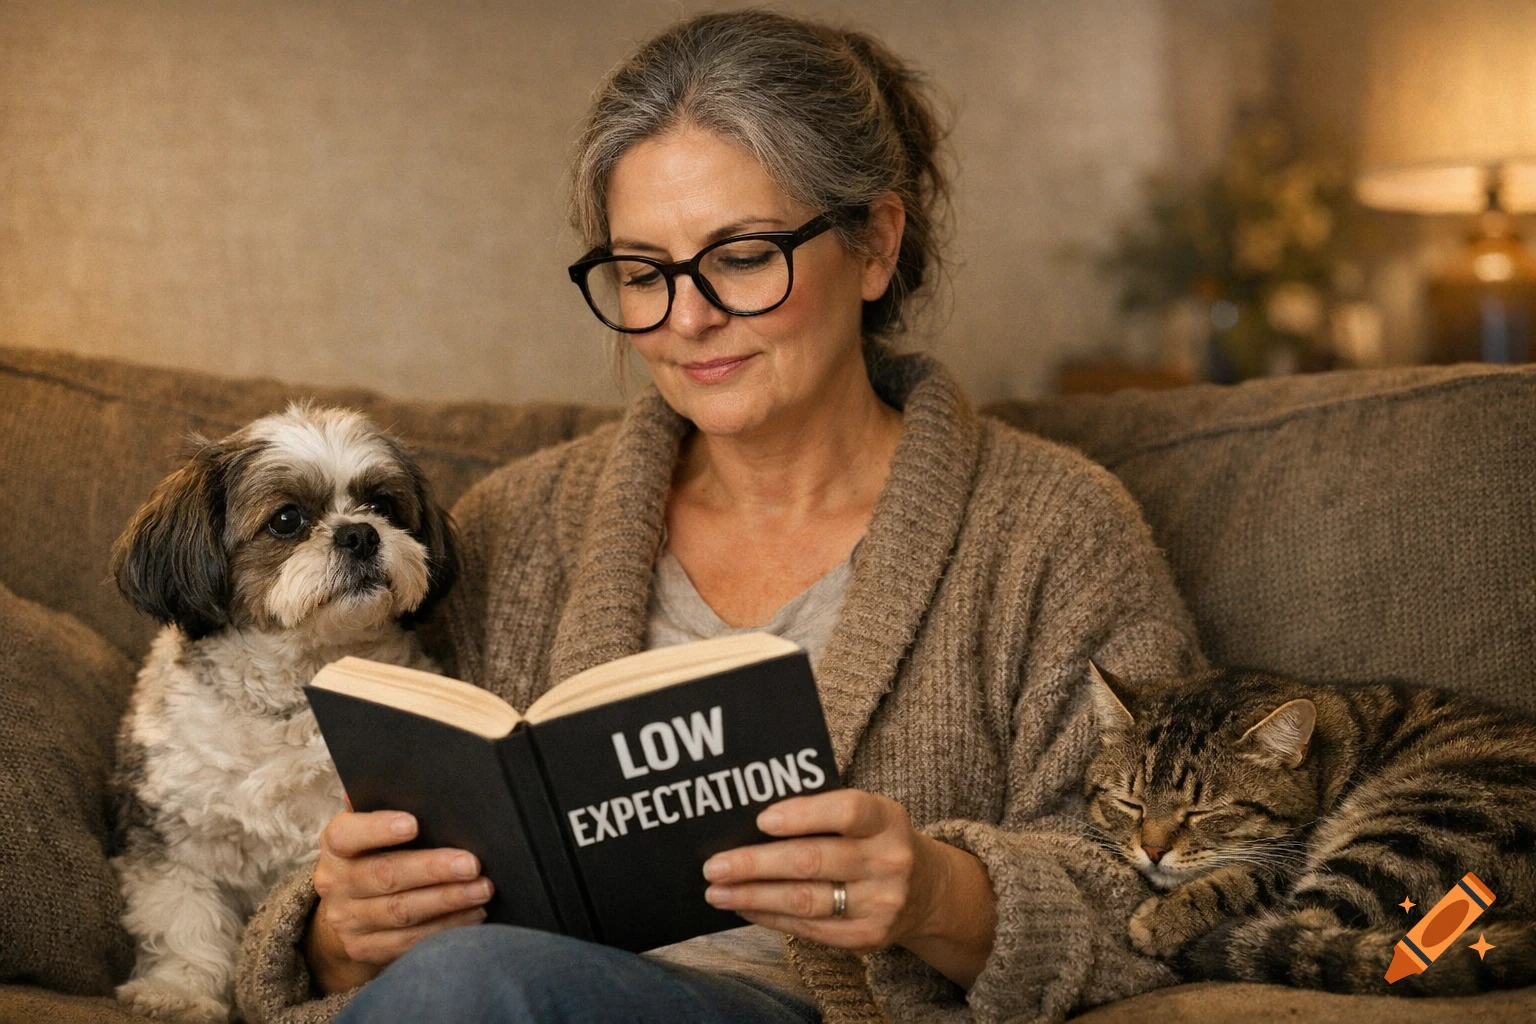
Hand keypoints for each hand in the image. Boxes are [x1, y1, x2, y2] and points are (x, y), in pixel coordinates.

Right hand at [304, 807, 493, 993]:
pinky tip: (473, 914)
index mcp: (336, 844)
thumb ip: (384, 804)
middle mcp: (336, 882)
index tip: (414, 823)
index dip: (379, 829)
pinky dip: (445, 928)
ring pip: (402, 911)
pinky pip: (409, 941)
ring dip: (447, 901)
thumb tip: (412, 775)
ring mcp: (349, 919)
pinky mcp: (365, 948)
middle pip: (386, 875)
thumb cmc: (373, 853)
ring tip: (483, 889)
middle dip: (432, 870)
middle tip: (472, 863)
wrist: (347, 909)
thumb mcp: (370, 827)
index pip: (349, 834)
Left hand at [700, 788, 993, 983]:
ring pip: (805, 901)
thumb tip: (750, 821)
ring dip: (753, 896)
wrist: (927, 889)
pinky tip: (745, 908)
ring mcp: (880, 903)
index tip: (761, 820)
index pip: (846, 812)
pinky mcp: (867, 937)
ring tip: (717, 891)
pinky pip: (809, 928)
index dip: (803, 815)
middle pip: (813, 861)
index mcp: (887, 820)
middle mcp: (888, 862)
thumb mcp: (868, 813)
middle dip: (756, 864)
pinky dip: (770, 917)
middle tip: (714, 865)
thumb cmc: (875, 839)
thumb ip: (823, 810)